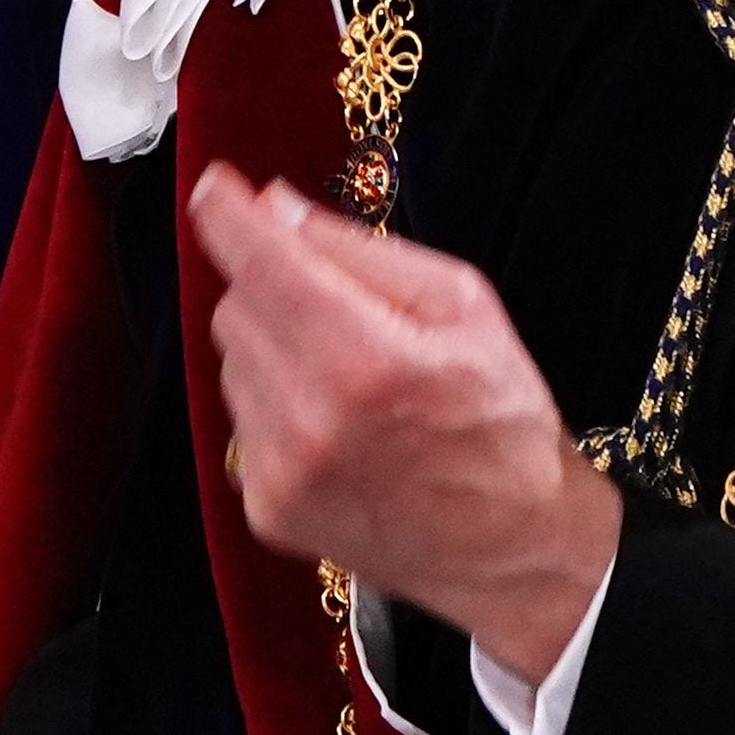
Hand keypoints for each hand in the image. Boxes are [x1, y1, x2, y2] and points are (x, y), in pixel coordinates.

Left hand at [194, 168, 619, 689]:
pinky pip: (240, 423)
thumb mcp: (463, 307)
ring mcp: (281, 471)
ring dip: (274, 353)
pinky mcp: (267, 509)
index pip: (259, 261)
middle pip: (236, 307)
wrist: (517, 549)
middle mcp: (310, 418)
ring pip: (232, 363)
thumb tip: (274, 205)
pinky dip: (275, 411)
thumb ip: (361, 250)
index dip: (225, 212)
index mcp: (366, 357)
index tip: (216, 186)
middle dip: (273, 290)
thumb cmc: (501, 420)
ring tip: (347, 382)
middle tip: (337, 310)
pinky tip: (335, 430)